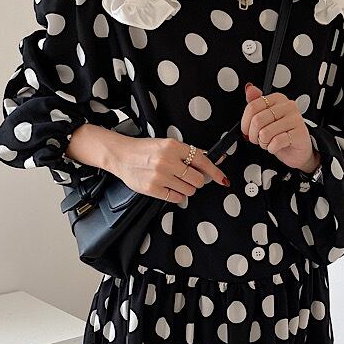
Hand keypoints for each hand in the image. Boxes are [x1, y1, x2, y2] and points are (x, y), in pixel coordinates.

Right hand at [71, 125, 229, 203]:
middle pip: (198, 179)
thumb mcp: (168, 145)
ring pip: (190, 190)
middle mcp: (167, 160)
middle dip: (196, 180)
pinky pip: (177, 198)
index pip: (202, 160)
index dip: (215, 172)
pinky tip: (169, 187)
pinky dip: (177, 195)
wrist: (121, 155)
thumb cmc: (146, 150)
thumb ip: (190, 153)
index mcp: (173, 146)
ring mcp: (160, 176)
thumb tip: (215, 159)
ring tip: (174, 180)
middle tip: (187, 177)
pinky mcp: (153, 189)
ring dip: (187, 188)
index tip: (222, 179)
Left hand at [240, 83, 320, 173]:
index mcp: (278, 99)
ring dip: (263, 143)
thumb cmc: (281, 133)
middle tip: (258, 139)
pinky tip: (276, 146)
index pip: (252, 107)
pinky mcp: (299, 133)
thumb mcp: (265, 119)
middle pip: (257, 120)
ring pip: (265, 133)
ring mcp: (295, 119)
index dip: (245, 123)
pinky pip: (276, 142)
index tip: (247, 130)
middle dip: (253, 135)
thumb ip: (256, 104)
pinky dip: (272, 148)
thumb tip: (249, 89)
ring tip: (269, 142)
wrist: (297, 148)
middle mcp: (288, 106)